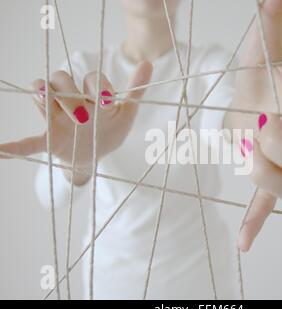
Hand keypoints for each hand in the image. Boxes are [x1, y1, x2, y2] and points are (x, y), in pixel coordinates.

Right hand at [0, 61, 152, 184]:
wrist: (97, 154)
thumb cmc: (110, 129)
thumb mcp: (126, 113)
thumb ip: (135, 91)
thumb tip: (148, 62)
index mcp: (91, 92)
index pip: (91, 78)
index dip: (99, 87)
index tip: (108, 103)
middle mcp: (71, 99)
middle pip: (62, 79)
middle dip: (71, 91)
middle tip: (84, 114)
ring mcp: (57, 117)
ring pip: (44, 95)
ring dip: (44, 96)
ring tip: (44, 97)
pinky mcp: (50, 139)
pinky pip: (30, 141)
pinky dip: (16, 146)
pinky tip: (0, 151)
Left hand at [224, 0, 281, 250]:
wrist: (245, 98)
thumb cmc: (261, 75)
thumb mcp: (262, 48)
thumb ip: (271, 21)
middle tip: (258, 121)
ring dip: (265, 170)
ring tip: (246, 142)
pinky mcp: (268, 183)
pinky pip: (266, 208)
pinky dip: (255, 223)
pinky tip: (244, 241)